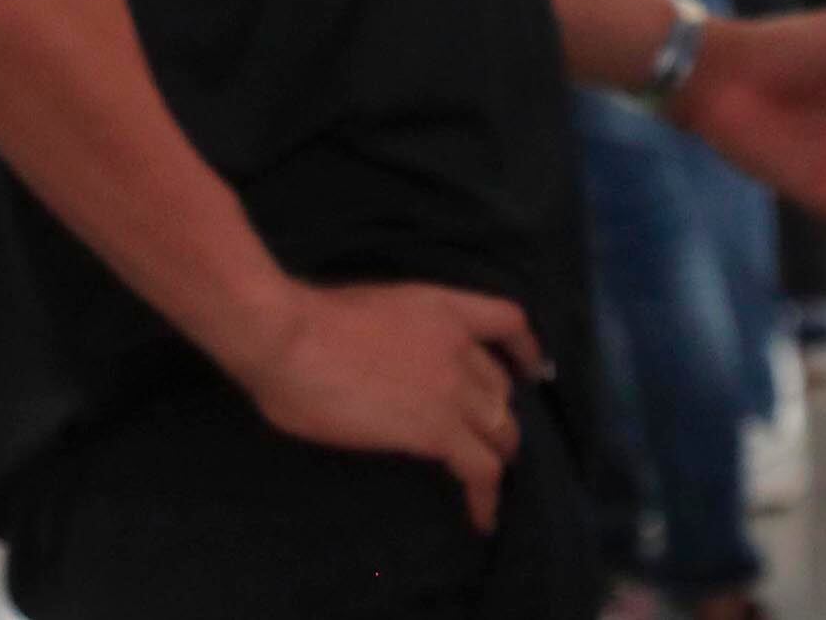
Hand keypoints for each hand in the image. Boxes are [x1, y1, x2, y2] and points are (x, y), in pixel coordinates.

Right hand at [216, 278, 547, 533]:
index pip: (507, 321)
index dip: (527, 350)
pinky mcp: (438, 430)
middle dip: (498, 415)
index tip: (534, 372)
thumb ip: (396, 334)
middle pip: (501, 388)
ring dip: (497, 456)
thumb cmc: (305, 321)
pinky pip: (481, 469)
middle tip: (484, 439)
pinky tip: (482, 519)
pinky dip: (487, 497)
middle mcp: (457, 345)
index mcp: (439, 307)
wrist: (290, 339)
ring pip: (500, 430)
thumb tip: (384, 362)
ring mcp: (451, 388)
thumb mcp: (370, 309)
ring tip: (487, 481)